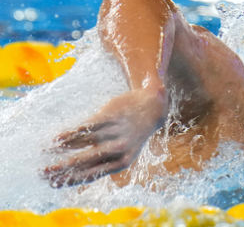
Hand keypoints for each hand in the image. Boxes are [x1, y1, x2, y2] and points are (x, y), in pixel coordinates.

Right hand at [44, 87, 166, 186]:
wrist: (151, 108)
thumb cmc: (131, 133)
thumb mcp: (123, 151)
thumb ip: (102, 160)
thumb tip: (72, 170)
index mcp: (121, 162)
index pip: (92, 175)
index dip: (71, 180)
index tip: (52, 184)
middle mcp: (119, 149)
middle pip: (85, 161)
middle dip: (62, 168)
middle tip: (42, 173)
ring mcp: (115, 132)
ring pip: (83, 142)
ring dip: (61, 148)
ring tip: (44, 152)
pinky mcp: (112, 116)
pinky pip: (89, 125)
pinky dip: (72, 132)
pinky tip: (58, 138)